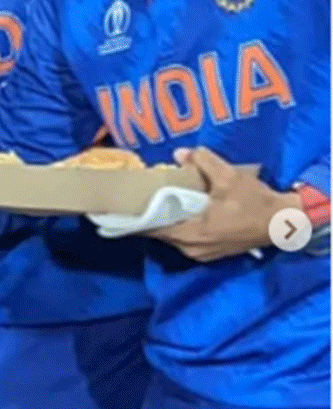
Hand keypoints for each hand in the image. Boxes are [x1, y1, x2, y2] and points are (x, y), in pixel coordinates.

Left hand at [147, 146, 302, 261]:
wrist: (284, 222)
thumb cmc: (255, 201)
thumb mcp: (230, 177)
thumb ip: (204, 163)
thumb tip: (180, 153)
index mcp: (192, 234)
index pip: (153, 229)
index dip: (138, 216)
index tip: (125, 204)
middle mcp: (191, 249)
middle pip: (160, 233)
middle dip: (151, 216)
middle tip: (140, 198)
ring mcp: (201, 254)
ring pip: (173, 237)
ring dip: (166, 221)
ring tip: (157, 202)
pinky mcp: (210, 253)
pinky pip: (185, 240)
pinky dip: (179, 227)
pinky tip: (178, 212)